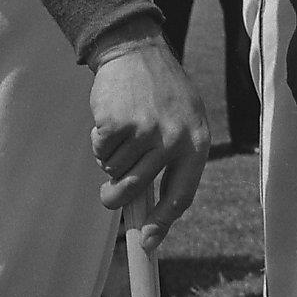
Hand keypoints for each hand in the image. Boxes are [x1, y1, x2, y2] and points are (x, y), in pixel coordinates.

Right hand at [88, 32, 211, 247]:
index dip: (163, 223)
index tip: (148, 245)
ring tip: (125, 127)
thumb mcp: (182, 123)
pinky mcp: (118, 125)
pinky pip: (100, 152)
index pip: (182, 195)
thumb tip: (152, 220)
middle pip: (135, 191)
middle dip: (116, 196)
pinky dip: (99, 140)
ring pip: (114, 171)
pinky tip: (113, 116)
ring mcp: (146, 132)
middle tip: (108, 193)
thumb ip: (173, 163)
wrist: (138, 51)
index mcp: (196, 143)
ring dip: (111, 157)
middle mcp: (174, 140)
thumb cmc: (161, 94)